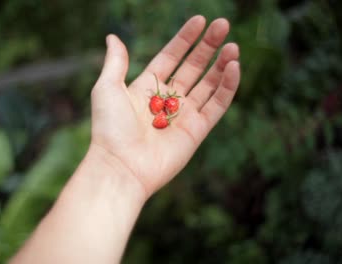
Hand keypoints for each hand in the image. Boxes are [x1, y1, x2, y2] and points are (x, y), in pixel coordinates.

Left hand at [90, 16, 240, 197]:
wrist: (121, 166)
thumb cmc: (110, 128)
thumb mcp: (107, 88)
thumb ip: (116, 62)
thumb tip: (113, 37)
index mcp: (146, 88)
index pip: (170, 57)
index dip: (185, 39)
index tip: (200, 20)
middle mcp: (167, 100)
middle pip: (192, 68)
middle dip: (208, 46)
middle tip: (223, 25)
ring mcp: (183, 116)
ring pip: (208, 85)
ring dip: (221, 65)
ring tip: (232, 46)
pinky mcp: (197, 131)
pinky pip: (217, 105)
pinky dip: (227, 87)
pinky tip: (234, 67)